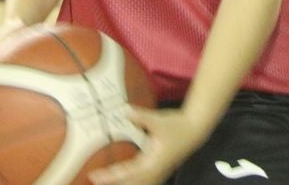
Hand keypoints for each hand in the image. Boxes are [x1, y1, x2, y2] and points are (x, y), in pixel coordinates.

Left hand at [89, 107, 207, 184]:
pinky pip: (143, 180)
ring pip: (138, 183)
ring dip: (123, 183)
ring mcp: (158, 171)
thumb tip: (124, 111)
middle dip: (113, 182)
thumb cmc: (176, 125)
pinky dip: (132, 180)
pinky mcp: (160, 168)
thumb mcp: (157, 120)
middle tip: (94, 179)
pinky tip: (126, 178)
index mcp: (152, 163)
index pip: (127, 173)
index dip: (110, 176)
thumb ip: (140, 117)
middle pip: (131, 183)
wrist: (194, 129)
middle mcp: (154, 170)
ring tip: (107, 180)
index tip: (95, 175)